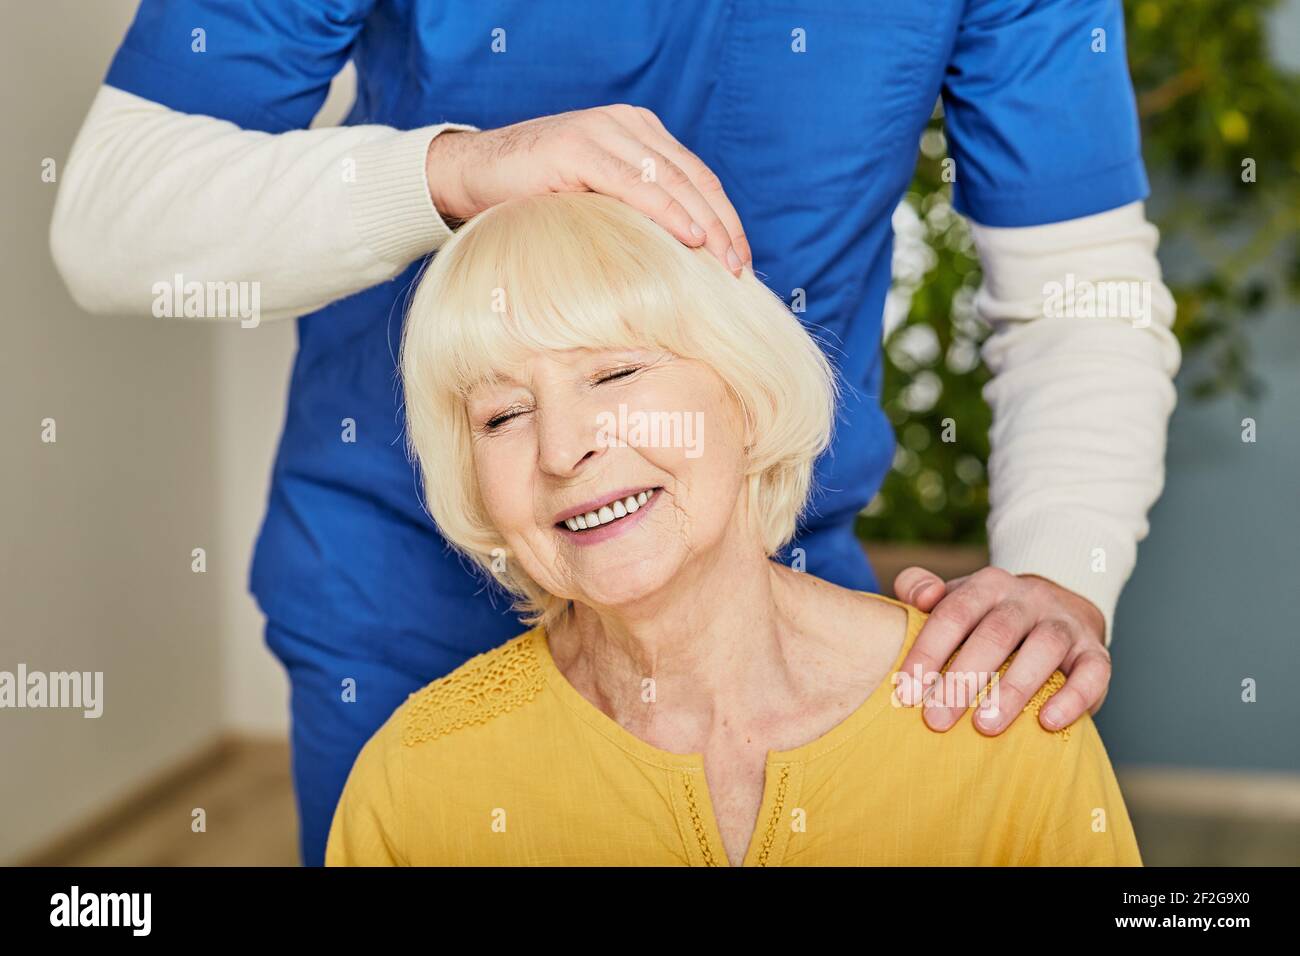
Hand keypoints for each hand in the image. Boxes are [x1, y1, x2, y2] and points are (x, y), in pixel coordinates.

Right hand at [424, 104, 751, 276]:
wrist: (473, 175)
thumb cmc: (536, 199)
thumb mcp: (598, 201)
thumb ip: (635, 210)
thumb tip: (682, 258)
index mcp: (640, 132)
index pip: (697, 177)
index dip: (725, 218)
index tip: (742, 258)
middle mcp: (627, 124)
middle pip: (693, 178)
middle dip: (723, 226)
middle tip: (741, 269)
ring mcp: (603, 131)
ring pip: (672, 180)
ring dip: (705, 224)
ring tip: (724, 261)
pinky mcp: (578, 147)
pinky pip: (635, 184)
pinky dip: (667, 212)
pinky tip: (689, 237)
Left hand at [892, 566, 1110, 734]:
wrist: (1058, 611)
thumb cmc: (987, 616)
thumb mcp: (953, 597)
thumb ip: (919, 588)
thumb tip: (920, 598)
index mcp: (987, 586)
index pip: (953, 614)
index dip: (927, 652)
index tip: (906, 693)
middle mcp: (1027, 599)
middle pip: (996, 633)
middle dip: (963, 678)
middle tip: (936, 718)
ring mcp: (1064, 624)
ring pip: (1044, 649)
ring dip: (1012, 689)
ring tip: (984, 727)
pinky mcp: (1095, 652)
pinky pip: (1092, 671)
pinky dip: (1073, 697)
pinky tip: (1047, 722)